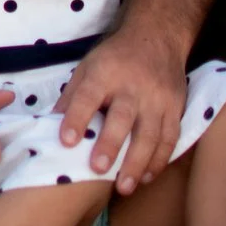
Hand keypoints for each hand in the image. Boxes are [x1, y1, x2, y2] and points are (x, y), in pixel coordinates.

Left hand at [55, 33, 186, 194]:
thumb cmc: (115, 58)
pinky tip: (146, 178)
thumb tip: (50, 124)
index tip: (67, 141)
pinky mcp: (175, 108)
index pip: (88, 97)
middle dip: (110, 144)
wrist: (158, 37)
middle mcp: (133, 86)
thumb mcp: (88, 66)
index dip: (77, 119)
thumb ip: (72, 95)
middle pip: (122, 118)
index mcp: (105, 73)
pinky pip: (170, 138)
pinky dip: (159, 160)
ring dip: (137, 163)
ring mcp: (158, 98)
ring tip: (124, 187)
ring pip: (151, 134)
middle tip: (98, 169)